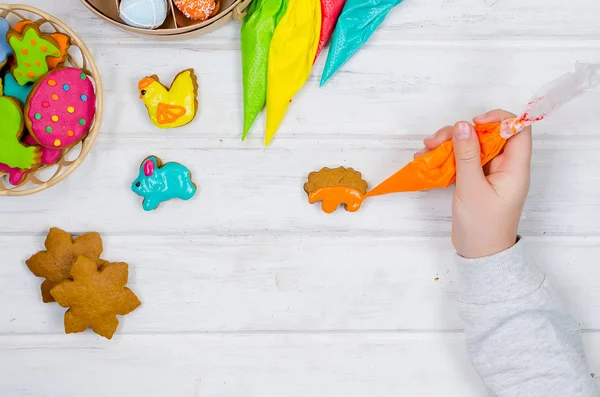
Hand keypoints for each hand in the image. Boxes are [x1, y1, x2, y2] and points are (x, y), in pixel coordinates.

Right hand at [415, 110, 532, 257]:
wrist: (479, 256)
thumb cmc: (483, 226)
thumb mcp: (472, 189)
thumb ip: (467, 155)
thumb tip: (463, 125)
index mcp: (515, 167)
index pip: (517, 130)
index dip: (499, 119)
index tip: (473, 122)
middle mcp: (504, 167)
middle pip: (487, 136)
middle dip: (461, 133)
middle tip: (436, 140)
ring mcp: (489, 174)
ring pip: (471, 147)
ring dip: (448, 145)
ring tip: (425, 150)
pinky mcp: (475, 181)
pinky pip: (462, 161)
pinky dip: (445, 159)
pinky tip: (426, 160)